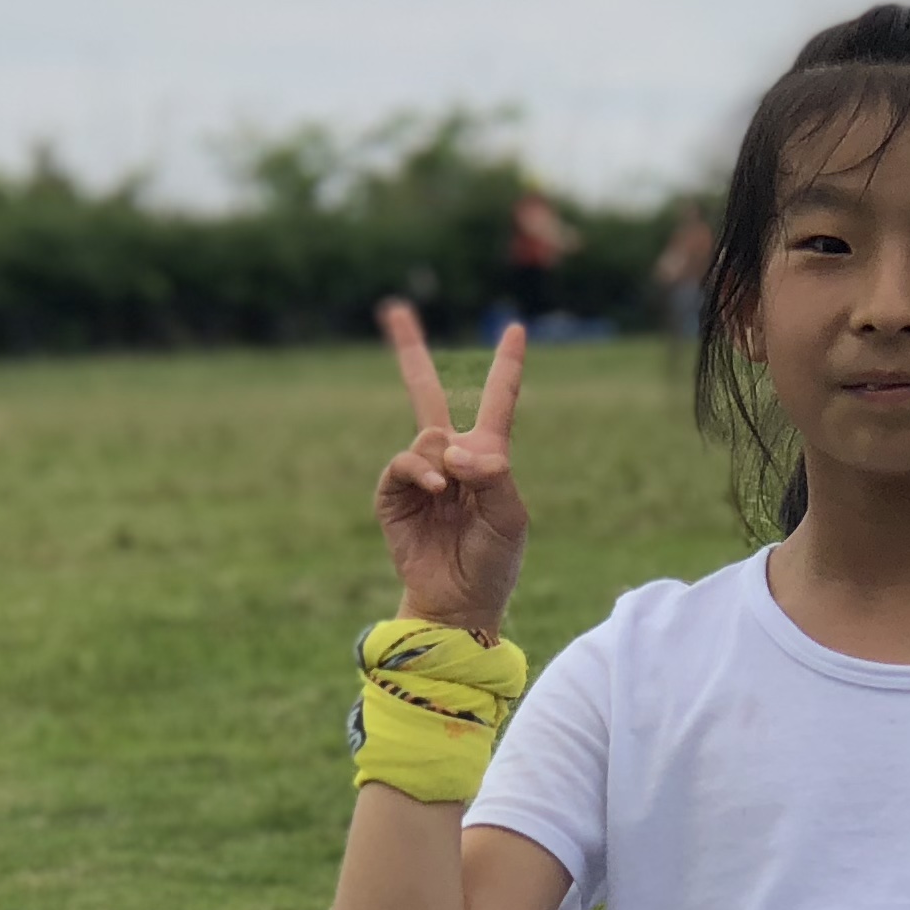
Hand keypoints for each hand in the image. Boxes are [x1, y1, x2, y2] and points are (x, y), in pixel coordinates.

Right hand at [374, 299, 528, 635]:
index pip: (498, 400)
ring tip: (451, 496)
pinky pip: (404, 462)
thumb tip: (452, 449)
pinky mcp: (394, 494)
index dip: (506, 365)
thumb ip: (492, 476)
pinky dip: (421, 471)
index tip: (516, 329)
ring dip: (443, 462)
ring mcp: (419, 473)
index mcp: (488, 456)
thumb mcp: (511, 516)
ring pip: (428, 436)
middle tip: (393, 308)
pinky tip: (437, 490)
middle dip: (408, 349)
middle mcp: (450, 457)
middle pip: (426, 392)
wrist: (459, 601)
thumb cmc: (494, 561)